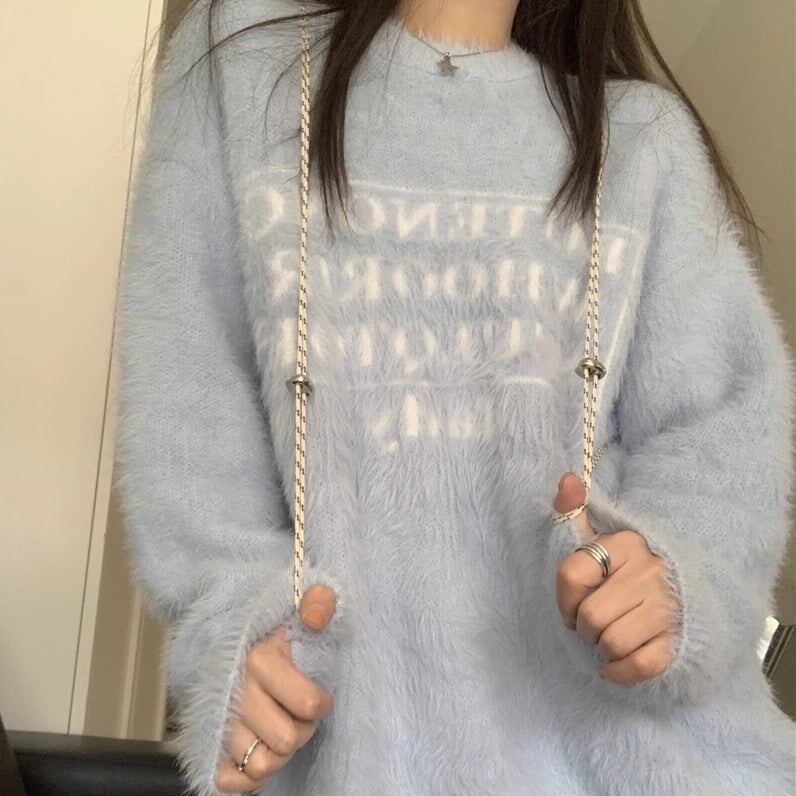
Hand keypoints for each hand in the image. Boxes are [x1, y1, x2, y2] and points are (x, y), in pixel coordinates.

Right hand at [215, 585, 336, 792]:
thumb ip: (315, 603)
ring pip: (260, 764)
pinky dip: (250, 776)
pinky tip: (263, 751)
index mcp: (259, 661)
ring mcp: (220, 722)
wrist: (219, 638)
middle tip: (302, 715)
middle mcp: (236, 694)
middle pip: (285, 740)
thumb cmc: (265, 631)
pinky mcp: (209, 744)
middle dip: (303, 731)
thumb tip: (320, 611)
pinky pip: (230, 780)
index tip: (321, 695)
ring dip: (279, 753)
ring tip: (283, 728)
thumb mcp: (291, 611)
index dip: (322, 703)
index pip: (307, 702)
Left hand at [553, 472, 678, 684]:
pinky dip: (620, 671)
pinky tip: (613, 665)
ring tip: (606, 637)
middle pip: (590, 616)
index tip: (571, 604)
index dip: (563, 597)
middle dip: (583, 627)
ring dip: (602, 648)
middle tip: (591, 624)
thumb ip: (575, 511)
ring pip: (613, 643)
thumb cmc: (627, 565)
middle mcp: (649, 573)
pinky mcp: (679, 641)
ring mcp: (668, 608)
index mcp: (626, 544)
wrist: (691, 587)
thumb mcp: (601, 534)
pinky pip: (641, 666)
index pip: (572, 573)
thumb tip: (567, 479)